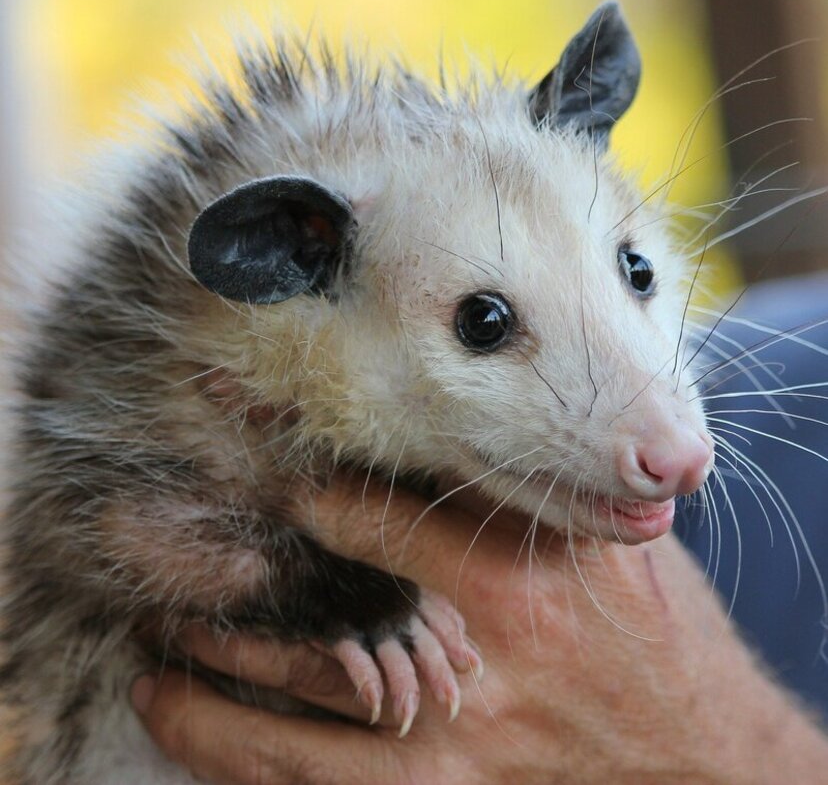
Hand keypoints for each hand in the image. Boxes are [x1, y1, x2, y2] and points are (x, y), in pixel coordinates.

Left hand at [132, 476, 827, 783]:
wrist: (701, 763)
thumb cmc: (660, 642)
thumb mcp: (611, 549)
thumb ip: (535, 499)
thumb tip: (462, 446)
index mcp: (511, 572)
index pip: (370, 508)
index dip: (293, 471)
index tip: (238, 445)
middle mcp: (469, 653)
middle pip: (313, 605)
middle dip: (230, 576)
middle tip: (162, 544)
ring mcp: (446, 739)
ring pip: (292, 719)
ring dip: (211, 686)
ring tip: (155, 655)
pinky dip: (243, 763)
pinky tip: (195, 734)